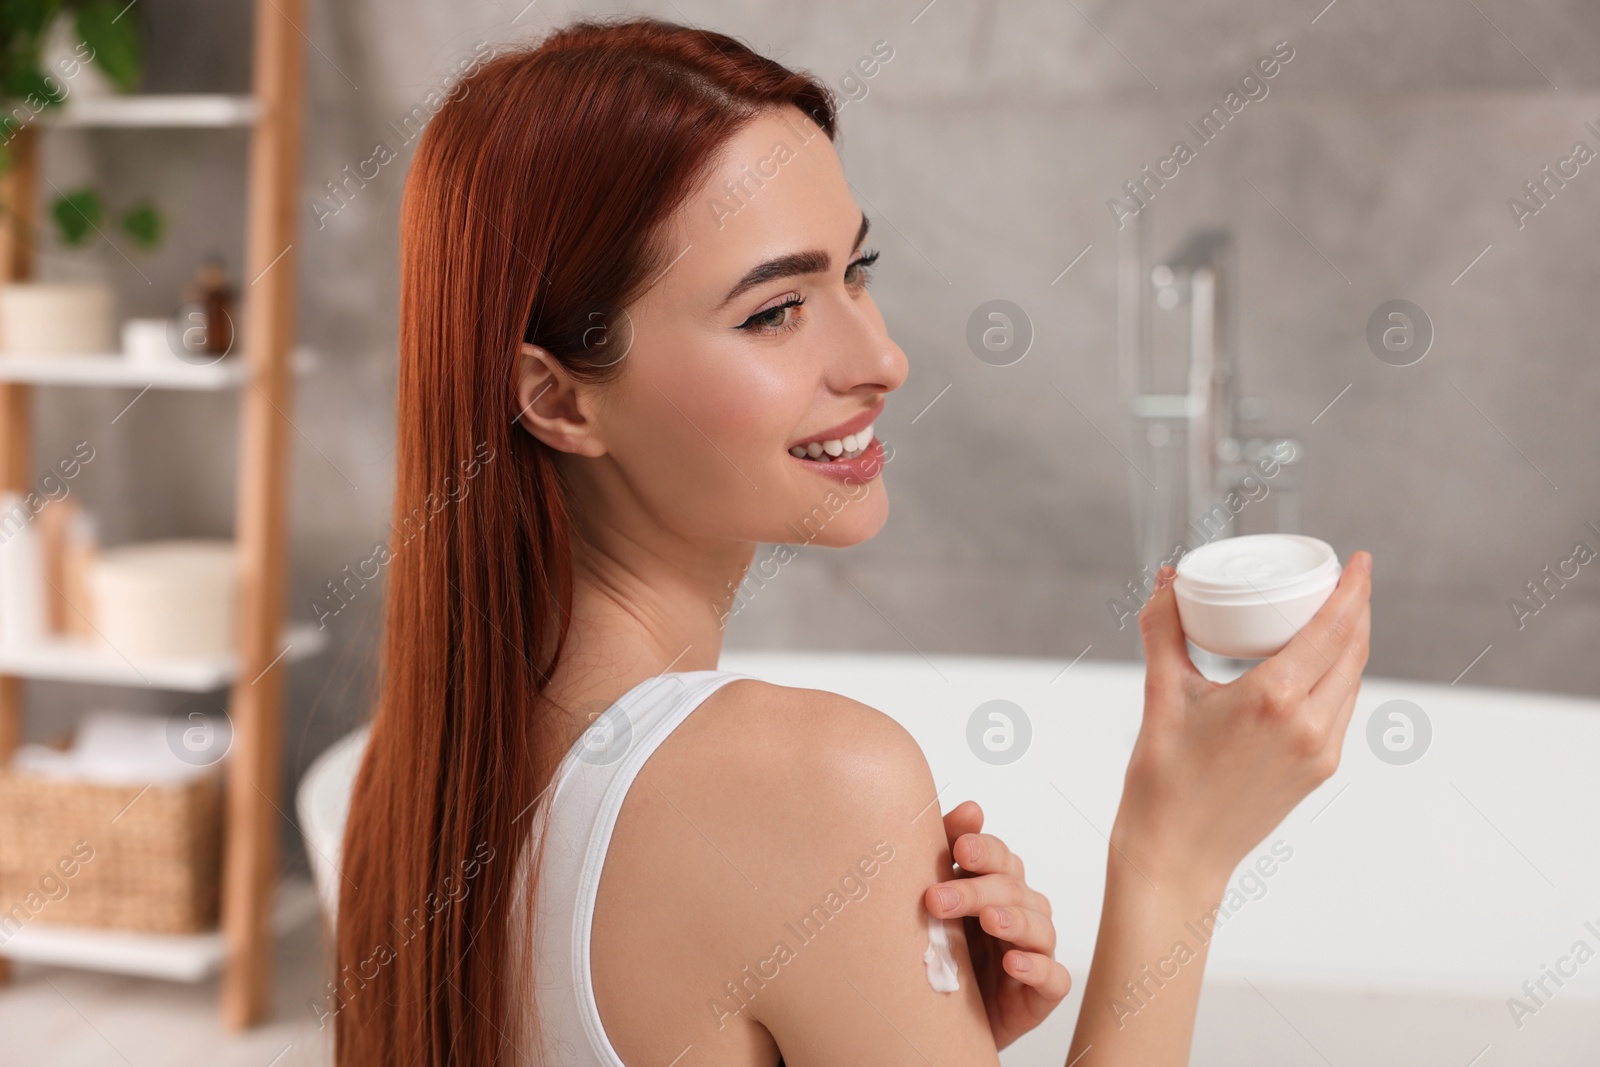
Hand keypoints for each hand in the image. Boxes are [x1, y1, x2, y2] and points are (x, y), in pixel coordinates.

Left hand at [922, 800, 1069, 1049]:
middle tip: (937, 898)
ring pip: (1039, 928)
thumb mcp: (937, 900)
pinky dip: (1036, 967)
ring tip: (988, 920)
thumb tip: (970, 808)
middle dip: (976, 890)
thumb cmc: (946, 949)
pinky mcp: (1041, 994)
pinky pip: (1053, 978)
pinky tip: (1012, 962)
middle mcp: (1022, 914)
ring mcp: (1035, 952)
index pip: (1001, 858)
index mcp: (998, 887)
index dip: (984, 850)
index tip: (959, 847)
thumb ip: (946, 853)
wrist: (940, 1018)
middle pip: (1013, 891)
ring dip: (1013, 921)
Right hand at [1114, 551, 1373, 892]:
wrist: (1177, 855)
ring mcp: (1320, 751)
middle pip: (1353, 651)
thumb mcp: (1161, 694)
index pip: (1332, 630)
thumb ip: (1164, 631)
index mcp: (1273, 700)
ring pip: (1352, 681)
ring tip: (1334, 615)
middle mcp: (1308, 725)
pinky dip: (1337, 677)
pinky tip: (1318, 665)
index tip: (1360, 561)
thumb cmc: (1163, 782)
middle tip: (1345, 578)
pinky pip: (1340, 709)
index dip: (1353, 590)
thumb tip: (1167, 582)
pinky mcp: (1319, 770)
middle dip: (1357, 609)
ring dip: (1351, 643)